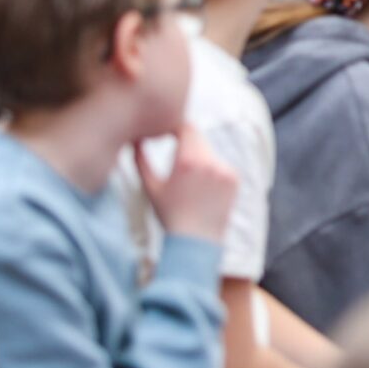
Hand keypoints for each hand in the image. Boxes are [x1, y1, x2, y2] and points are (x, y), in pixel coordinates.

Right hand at [136, 121, 237, 244]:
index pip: (185, 127)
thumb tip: (134, 140)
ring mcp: (224, 170)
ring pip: (209, 151)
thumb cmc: (170, 214)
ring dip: (199, 156)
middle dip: (187, 141)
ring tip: (189, 179)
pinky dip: (212, 169)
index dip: (175, 127)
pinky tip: (203, 188)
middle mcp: (209, 162)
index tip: (168, 132)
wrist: (196, 240)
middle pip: (198, 137)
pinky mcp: (234, 178)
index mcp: (187, 161)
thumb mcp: (151, 187)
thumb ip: (140, 160)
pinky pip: (221, 164)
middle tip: (177, 153)